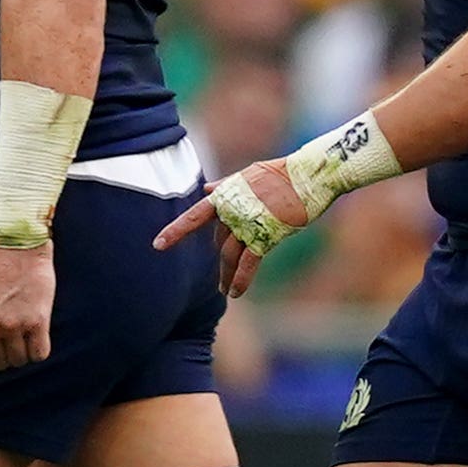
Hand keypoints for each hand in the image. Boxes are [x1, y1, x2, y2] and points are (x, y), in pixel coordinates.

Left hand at [0, 234, 58, 371]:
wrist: (14, 245)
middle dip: (4, 355)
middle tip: (9, 340)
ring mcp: (14, 326)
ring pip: (19, 360)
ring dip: (22, 353)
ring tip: (24, 337)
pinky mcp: (38, 321)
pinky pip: (40, 353)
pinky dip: (38, 350)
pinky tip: (37, 337)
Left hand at [161, 158, 313, 298]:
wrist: (309, 175)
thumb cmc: (283, 173)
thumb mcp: (249, 175)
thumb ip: (227, 185)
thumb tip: (207, 188)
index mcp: (226, 194)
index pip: (195, 216)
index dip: (176, 232)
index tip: (158, 245)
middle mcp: (233, 210)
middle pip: (220, 241)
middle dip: (221, 258)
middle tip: (222, 277)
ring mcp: (248, 223)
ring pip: (229, 256)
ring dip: (225, 276)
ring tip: (224, 291)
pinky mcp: (266, 235)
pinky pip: (249, 263)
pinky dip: (241, 279)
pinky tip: (235, 293)